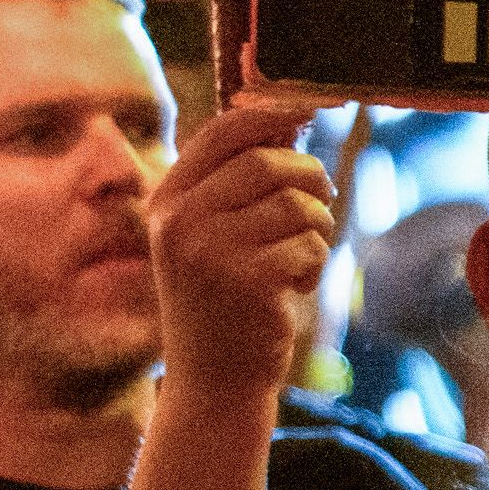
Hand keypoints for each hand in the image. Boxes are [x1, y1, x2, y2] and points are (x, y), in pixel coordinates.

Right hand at [147, 100, 337, 404]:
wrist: (214, 381)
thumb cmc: (222, 299)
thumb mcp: (211, 234)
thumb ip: (238, 180)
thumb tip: (290, 116)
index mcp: (166, 200)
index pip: (223, 132)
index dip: (273, 113)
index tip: (314, 108)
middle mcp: (179, 220)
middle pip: (269, 163)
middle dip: (310, 178)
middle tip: (322, 201)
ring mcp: (210, 251)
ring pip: (298, 205)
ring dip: (316, 228)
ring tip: (298, 257)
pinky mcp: (247, 281)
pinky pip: (310, 246)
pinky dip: (315, 265)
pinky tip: (292, 288)